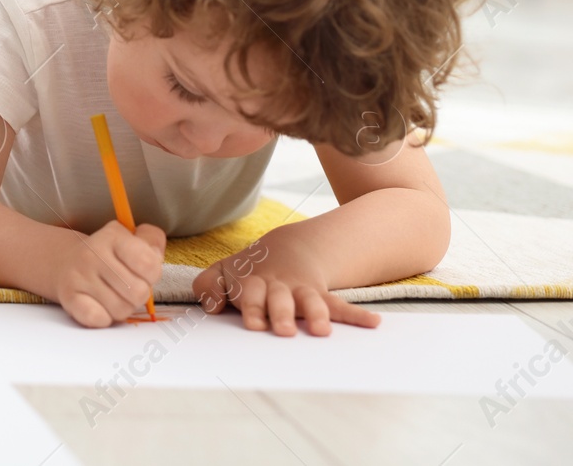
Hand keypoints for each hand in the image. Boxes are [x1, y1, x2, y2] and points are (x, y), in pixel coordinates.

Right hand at [52, 221, 166, 327]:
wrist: (66, 262)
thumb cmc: (108, 255)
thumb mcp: (131, 238)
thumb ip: (152, 240)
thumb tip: (156, 255)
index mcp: (113, 237)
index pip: (149, 264)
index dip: (153, 274)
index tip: (143, 272)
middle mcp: (93, 254)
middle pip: (138, 292)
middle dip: (139, 295)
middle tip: (128, 288)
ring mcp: (79, 276)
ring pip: (121, 310)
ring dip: (123, 309)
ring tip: (114, 296)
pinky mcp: (68, 297)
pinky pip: (97, 318)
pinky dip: (104, 318)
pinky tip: (100, 307)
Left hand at [192, 240, 380, 335]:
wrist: (285, 250)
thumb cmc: (247, 273)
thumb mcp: (221, 272)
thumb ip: (208, 287)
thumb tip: (213, 306)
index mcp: (252, 281)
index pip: (249, 293)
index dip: (251, 307)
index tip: (253, 324)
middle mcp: (278, 286)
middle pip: (279, 299)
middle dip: (281, 313)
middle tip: (282, 330)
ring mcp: (301, 291)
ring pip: (310, 301)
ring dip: (316, 314)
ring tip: (321, 330)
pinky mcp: (321, 297)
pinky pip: (340, 305)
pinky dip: (356, 315)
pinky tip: (373, 323)